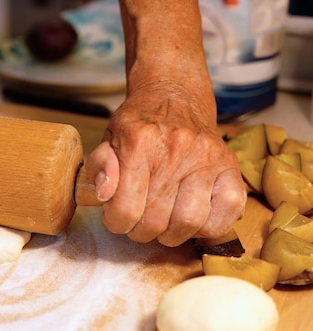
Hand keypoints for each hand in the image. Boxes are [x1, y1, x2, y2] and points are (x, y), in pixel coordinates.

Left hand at [84, 81, 246, 246]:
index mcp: (139, 143)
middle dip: (141, 231)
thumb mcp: (108, 139)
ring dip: (172, 234)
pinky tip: (193, 219)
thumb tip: (104, 194)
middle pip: (156, 221)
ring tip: (164, 225)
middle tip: (138, 223)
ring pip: (190, 222)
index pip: (125, 209)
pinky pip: (228, 212)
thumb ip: (99, 166)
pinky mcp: (231, 166)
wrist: (174, 96)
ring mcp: (207, 158)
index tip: (117, 218)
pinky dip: (210, 226)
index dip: (117, 223)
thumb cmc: (139, 125)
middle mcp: (176, 149)